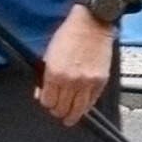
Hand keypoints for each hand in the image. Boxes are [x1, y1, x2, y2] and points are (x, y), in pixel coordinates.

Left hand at [37, 5, 114, 125]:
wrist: (92, 23)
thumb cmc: (69, 34)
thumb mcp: (49, 53)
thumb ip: (44, 76)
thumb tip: (41, 93)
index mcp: (54, 73)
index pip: (47, 101)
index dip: (46, 103)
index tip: (48, 102)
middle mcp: (70, 81)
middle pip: (61, 108)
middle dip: (57, 111)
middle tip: (58, 110)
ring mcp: (87, 82)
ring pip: (77, 110)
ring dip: (72, 115)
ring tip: (69, 117)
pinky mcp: (100, 81)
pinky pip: (92, 102)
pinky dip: (86, 106)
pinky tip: (82, 106)